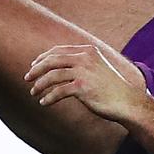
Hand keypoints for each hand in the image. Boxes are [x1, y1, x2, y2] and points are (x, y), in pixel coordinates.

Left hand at [24, 44, 141, 122]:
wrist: (127, 101)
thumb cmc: (112, 88)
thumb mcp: (98, 68)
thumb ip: (82, 63)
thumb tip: (60, 66)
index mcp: (88, 51)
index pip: (58, 50)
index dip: (43, 58)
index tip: (33, 66)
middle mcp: (85, 58)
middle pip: (52, 60)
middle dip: (36, 70)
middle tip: (26, 79)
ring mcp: (84, 71)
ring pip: (52, 75)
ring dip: (39, 85)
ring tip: (33, 92)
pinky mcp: (82, 87)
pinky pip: (58, 91)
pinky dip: (48, 98)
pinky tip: (44, 103)